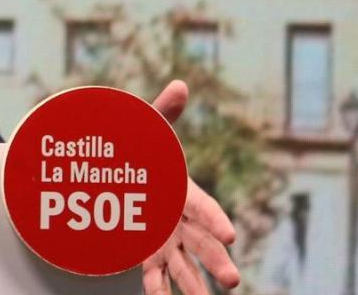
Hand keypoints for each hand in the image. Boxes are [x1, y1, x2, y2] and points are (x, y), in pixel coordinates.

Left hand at [140, 80, 240, 293]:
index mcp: (184, 193)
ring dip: (193, 284)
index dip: (215, 220)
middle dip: (216, 261)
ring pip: (183, 265)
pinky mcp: (149, 252)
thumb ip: (164, 111)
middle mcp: (181, 221)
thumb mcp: (150, 130)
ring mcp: (167, 239)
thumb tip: (180, 84)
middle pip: (202, 243)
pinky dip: (158, 290)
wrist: (126, 173)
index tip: (230, 234)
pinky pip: (155, 275)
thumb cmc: (144, 152)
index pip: (204, 207)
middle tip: (231, 281)